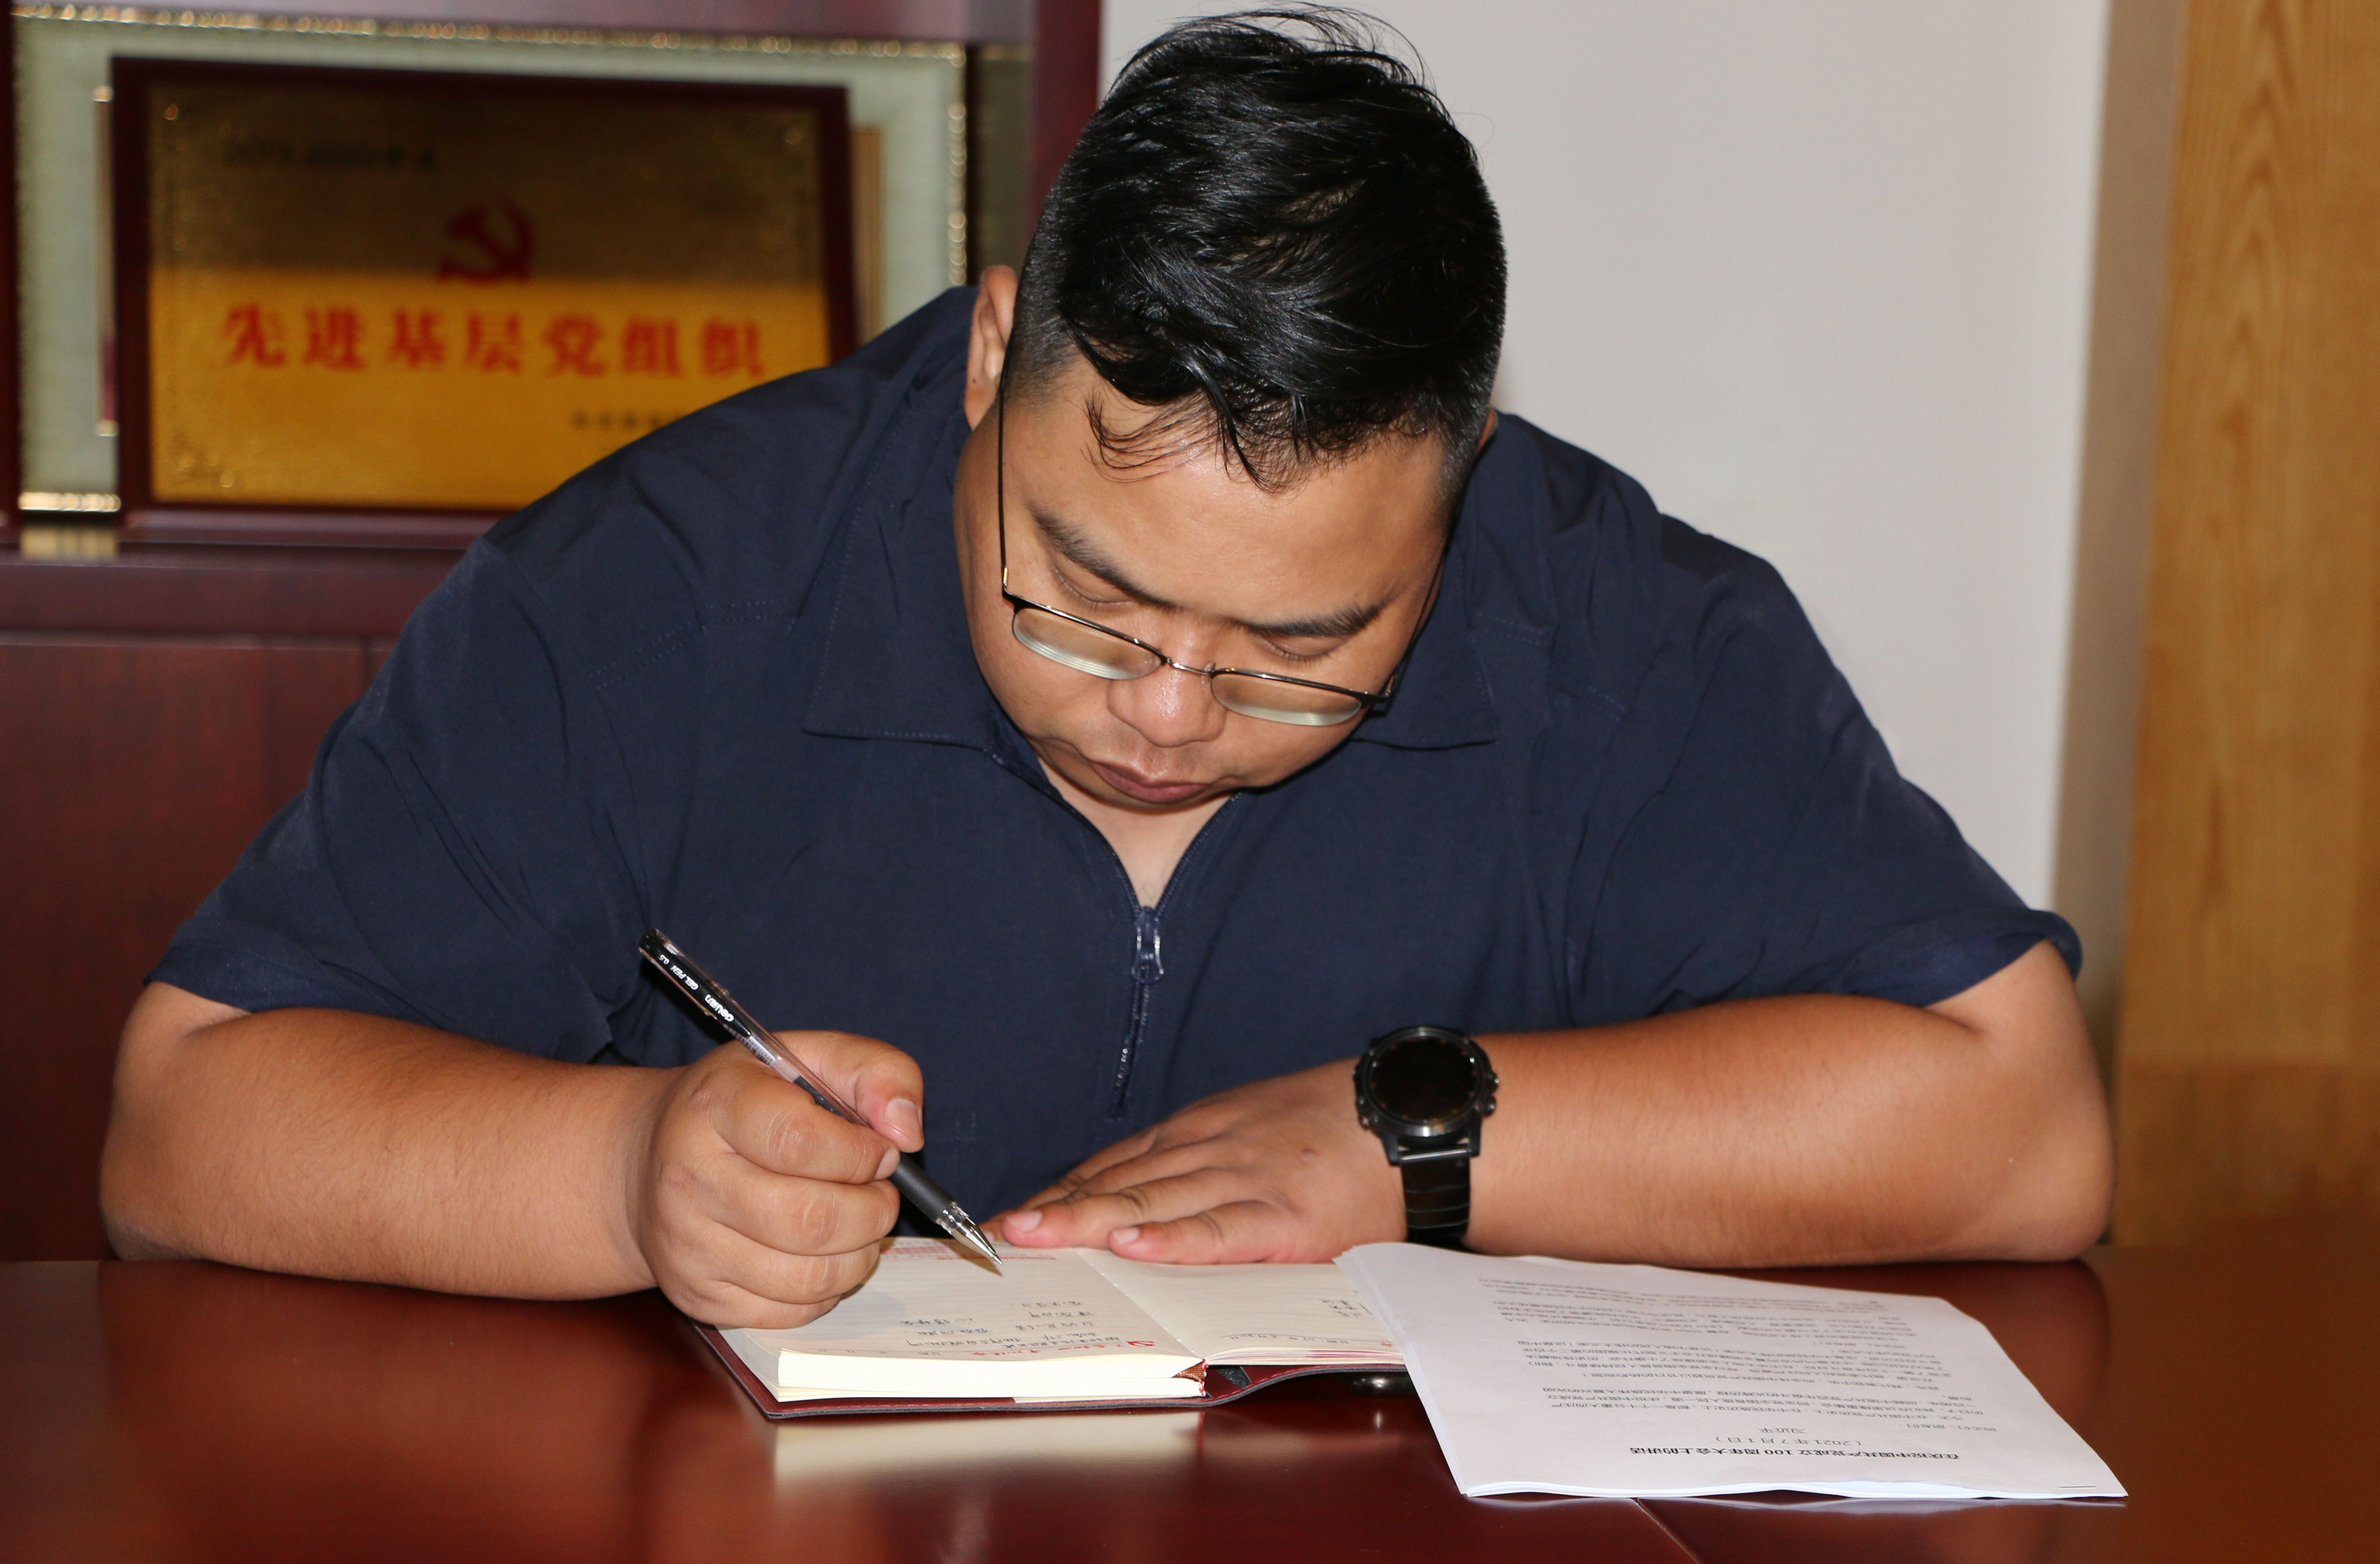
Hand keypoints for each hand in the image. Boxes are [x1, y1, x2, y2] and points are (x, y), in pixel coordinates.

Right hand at [631, 1035, 922, 1326]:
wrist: (646, 1157)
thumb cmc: (743, 1103)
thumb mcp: (806, 1057)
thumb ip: (875, 1072)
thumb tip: (907, 1132)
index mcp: (716, 1105)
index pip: (801, 1141)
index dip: (861, 1153)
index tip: (880, 1151)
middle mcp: (690, 1178)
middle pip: (811, 1221)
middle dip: (872, 1211)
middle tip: (878, 1192)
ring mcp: (688, 1245)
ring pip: (808, 1277)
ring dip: (860, 1254)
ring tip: (858, 1223)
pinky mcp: (698, 1295)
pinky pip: (791, 1313)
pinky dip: (827, 1289)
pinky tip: (823, 1253)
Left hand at [994, 1059, 1402, 1262]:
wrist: (1407, 1121)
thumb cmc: (1337, 1129)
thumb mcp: (1257, 1122)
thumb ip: (1201, 1154)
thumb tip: (1143, 1194)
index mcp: (1204, 1128)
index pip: (1117, 1162)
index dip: (1063, 1190)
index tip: (1016, 1215)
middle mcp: (1213, 1149)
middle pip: (1121, 1181)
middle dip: (1056, 1209)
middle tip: (1000, 1232)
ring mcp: (1247, 1181)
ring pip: (1154, 1202)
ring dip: (1090, 1222)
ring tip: (1038, 1237)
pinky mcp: (1285, 1217)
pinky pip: (1219, 1231)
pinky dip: (1172, 1239)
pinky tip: (1132, 1246)